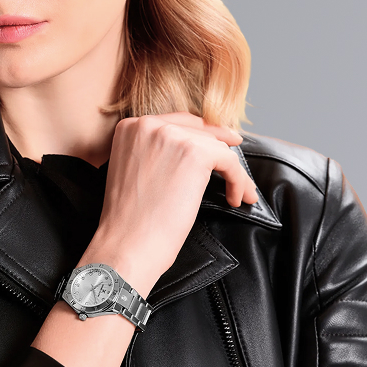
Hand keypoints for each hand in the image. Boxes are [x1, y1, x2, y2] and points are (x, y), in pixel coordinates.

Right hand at [80, 112, 258, 294]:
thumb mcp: (132, 171)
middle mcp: (148, 124)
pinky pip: (230, 161)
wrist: (127, 243)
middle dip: (219, 150)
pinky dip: (239, 180)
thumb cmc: (129, 221)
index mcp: (130, 127)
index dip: (201, 134)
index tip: (220, 141)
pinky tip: (236, 198)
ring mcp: (172, 136)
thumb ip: (154, 152)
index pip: (176, 122)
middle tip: (235, 167)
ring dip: (232, 171)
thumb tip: (191, 149)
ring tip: (237, 192)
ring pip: (217, 146)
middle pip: (198, 131)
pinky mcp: (196, 153)